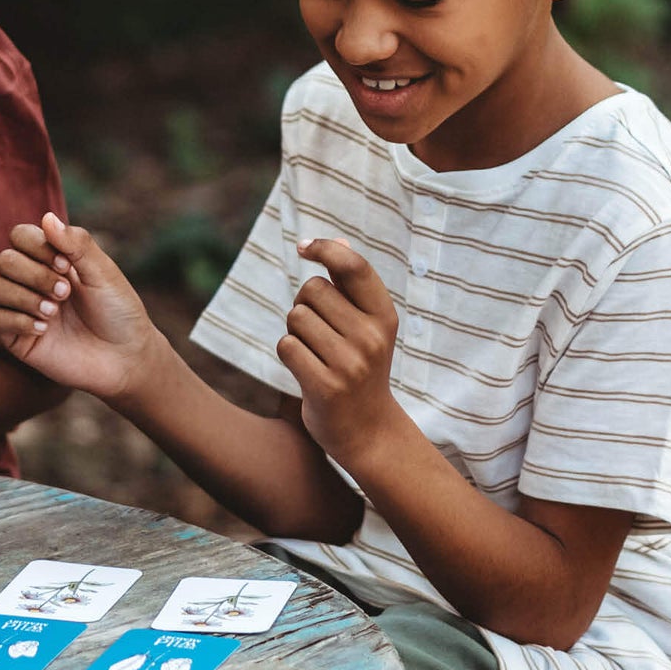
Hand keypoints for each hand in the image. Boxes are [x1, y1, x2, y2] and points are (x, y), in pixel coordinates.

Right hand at [0, 212, 160, 401]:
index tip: (67, 265)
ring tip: (53, 312)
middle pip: (5, 259)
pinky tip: (44, 329)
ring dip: (23, 296)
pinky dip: (18, 320)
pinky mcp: (17, 337)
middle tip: (65, 293)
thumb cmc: (118, 311)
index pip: (20, 236)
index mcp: (51, 259)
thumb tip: (46, 216)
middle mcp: (32, 280)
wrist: (125, 358)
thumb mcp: (103, 272)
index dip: (37, 246)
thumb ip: (76, 243)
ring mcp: (22, 308)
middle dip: (34, 274)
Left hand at [276, 238, 398, 463]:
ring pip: (295, 317)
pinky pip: (286, 346)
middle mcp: (372, 337)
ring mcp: (350, 363)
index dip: (325, 248)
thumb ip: (350, 284)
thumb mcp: (366, 326)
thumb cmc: (360, 367)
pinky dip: (289, 353)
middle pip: (312, 290)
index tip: (304, 246)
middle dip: (304, 305)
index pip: (353, 266)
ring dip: (295, 331)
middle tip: (319, 333)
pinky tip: (306, 370)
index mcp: (384, 317)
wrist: (368, 431)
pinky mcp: (326, 386)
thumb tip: (336, 238)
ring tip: (315, 353)